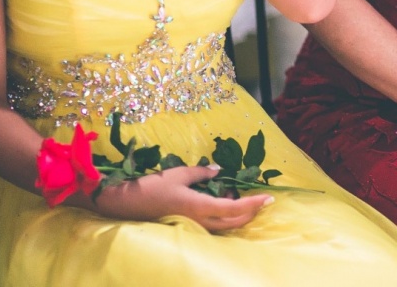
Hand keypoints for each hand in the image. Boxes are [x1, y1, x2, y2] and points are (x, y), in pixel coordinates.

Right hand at [93, 164, 272, 232]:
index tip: (268, 197)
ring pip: (225, 225)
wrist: (128, 204)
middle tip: (262, 199)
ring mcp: (193, 225)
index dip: (253, 203)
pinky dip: (225, 215)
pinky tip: (223, 200)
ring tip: (242, 196)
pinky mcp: (188, 225)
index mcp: (199, 206)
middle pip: (234, 221)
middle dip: (252, 211)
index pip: (234, 208)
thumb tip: (218, 170)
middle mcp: (199, 220)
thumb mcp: (178, 174)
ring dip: (238, 214)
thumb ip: (201, 172)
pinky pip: (214, 224)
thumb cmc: (153, 187)